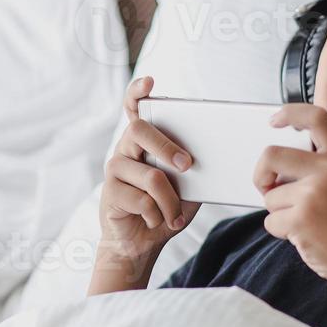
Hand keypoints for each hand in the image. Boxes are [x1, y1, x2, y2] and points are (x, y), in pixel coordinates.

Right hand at [100, 76, 201, 258]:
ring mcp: (115, 170)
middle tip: (187, 165)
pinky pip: (143, 200)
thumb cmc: (164, 209)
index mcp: (143, 142)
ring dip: (170, 201)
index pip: (134, 108)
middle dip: (167, 147)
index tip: (150, 83)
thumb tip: (216, 156)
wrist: (141, 243)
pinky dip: (159, 216)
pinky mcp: (110, 193)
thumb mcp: (186, 187)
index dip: (138, 92)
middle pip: (139, 130)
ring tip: (174, 216)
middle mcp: (125, 150)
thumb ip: (192, 169)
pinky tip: (156, 222)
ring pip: (150, 175)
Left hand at [253, 103, 326, 286]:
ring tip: (306, 221)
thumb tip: (272, 165)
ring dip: (278, 212)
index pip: (316, 118)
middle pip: (271, 155)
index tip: (274, 120)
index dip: (291, 113)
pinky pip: (270, 220)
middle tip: (267, 188)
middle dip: (261, 174)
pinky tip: (303, 235)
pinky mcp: (302, 217)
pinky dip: (280, 231)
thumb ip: (317, 169)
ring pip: (270, 195)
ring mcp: (316, 193)